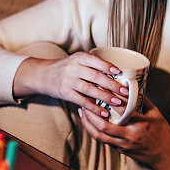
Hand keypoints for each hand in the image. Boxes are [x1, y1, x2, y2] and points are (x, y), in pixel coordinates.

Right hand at [13, 52, 130, 117]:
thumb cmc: (66, 68)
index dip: (108, 67)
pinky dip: (94, 108)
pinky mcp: (65, 93)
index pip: (95, 61)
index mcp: (79, 57)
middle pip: (96, 77)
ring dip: (105, 97)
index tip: (120, 73)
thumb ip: (92, 64)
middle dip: (112, 84)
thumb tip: (117, 72)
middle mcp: (73, 68)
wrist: (44, 75)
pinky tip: (104, 112)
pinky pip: (82, 101)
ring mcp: (68, 81)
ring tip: (117, 102)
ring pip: (90, 90)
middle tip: (125, 91)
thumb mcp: (77, 60)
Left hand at [77, 97, 169, 169]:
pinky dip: (94, 131)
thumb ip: (144, 101)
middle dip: (90, 114)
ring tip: (82, 112)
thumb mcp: (156, 114)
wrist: (166, 156)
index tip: (101, 89)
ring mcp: (123, 145)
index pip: (121, 110)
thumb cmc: (163, 134)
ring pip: (99, 136)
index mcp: (139, 125)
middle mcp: (129, 136)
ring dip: (88, 124)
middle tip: (84, 102)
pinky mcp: (120, 150)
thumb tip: (133, 87)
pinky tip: (90, 122)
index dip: (109, 99)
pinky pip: (103, 140)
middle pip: (103, 126)